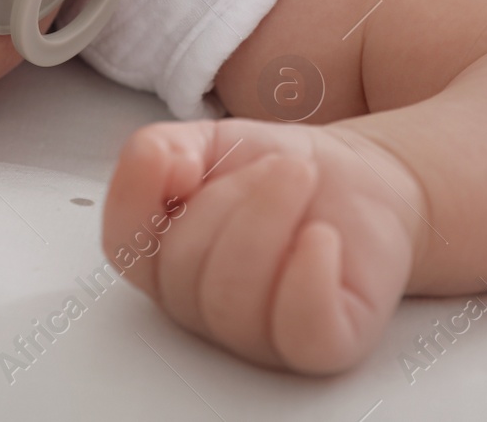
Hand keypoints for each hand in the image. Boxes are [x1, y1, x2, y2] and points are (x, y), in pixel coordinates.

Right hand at [103, 118, 424, 373]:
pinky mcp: (321, 344)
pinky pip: (301, 330)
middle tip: (278, 167)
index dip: (141, 196)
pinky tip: (322, 236)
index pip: (124, 245)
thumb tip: (157, 166)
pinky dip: (310, 276)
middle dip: (236, 196)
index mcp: (164, 259)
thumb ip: (160, 149)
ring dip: (271, 216)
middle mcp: (202, 306)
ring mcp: (258, 334)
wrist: (362, 182)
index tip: (184, 159)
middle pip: (185, 267)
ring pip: (233, 298)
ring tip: (301, 179)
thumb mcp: (210, 142)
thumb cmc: (284, 173)